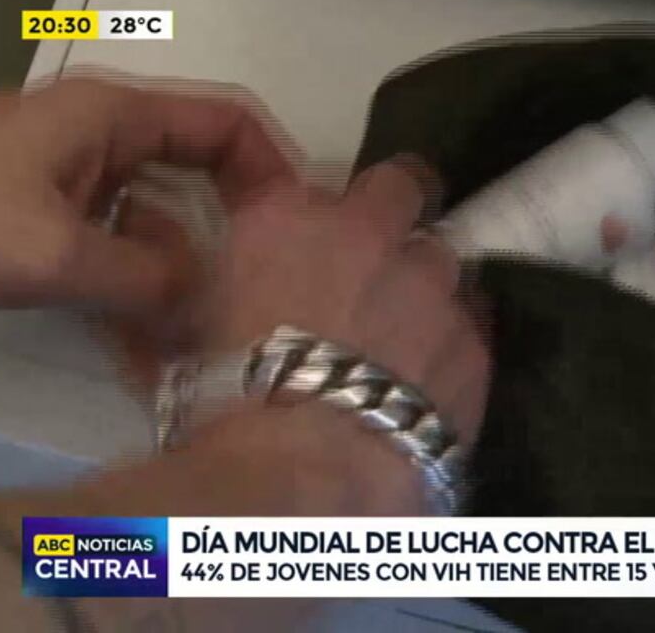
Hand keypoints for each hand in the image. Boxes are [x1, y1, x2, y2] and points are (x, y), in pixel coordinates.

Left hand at [0, 77, 295, 313]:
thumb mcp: (58, 255)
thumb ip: (148, 275)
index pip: (225, 120)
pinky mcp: (45, 204)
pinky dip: (143, 267)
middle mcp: (100, 131)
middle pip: (198, 161)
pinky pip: (120, 229)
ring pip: (159, 203)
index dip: (275, 164)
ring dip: (187, 252)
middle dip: (238, 216)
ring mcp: (69, 168)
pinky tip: (149, 316)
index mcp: (112, 115)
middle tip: (269, 276)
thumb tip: (207, 294)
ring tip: (211, 309)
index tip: (304, 225)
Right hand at [89, 156, 489, 516]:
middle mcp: (371, 235)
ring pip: (447, 260)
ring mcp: (433, 285)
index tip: (320, 246)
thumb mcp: (178, 339)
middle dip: (396, 215)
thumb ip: (192, 293)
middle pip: (404, 189)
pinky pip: (476, 326)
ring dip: (429, 286)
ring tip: (409, 335)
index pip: (319, 184)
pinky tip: (433, 379)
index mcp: (289, 218)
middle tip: (380, 263)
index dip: (325, 215)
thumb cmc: (222, 405)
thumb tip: (184, 287)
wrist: (302, 471)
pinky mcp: (475, 343)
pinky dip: (456, 342)